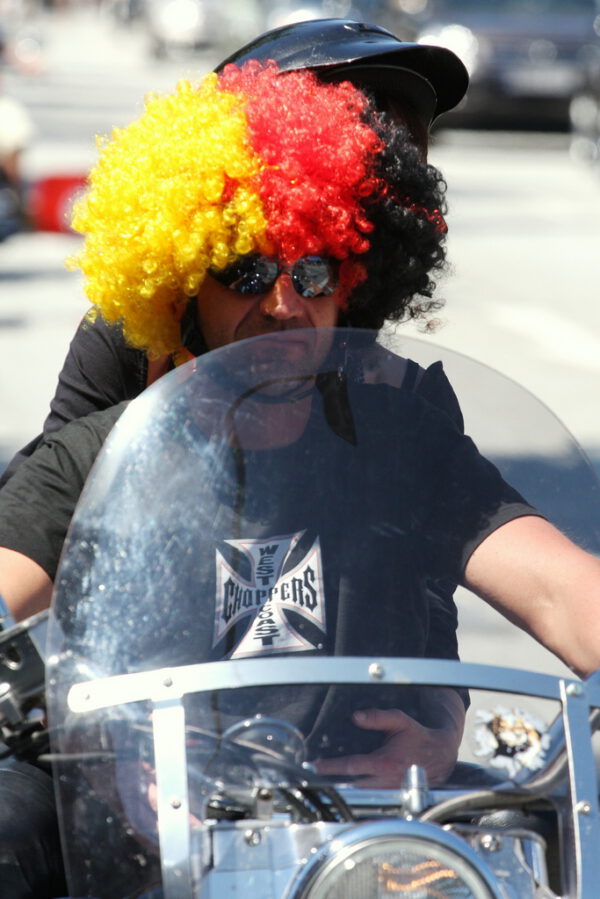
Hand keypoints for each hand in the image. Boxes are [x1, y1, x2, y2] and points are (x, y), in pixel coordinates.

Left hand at [313, 707, 459, 787]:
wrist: (441, 755)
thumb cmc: (419, 736)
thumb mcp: (400, 721)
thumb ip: (377, 717)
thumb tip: (355, 716)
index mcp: (385, 762)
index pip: (351, 766)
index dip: (331, 766)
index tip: (315, 766)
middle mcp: (385, 779)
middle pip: (351, 785)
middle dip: (332, 782)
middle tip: (312, 777)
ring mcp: (389, 790)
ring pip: (361, 794)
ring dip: (344, 789)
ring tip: (323, 783)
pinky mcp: (393, 795)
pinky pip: (371, 796)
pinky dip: (358, 793)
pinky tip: (346, 788)